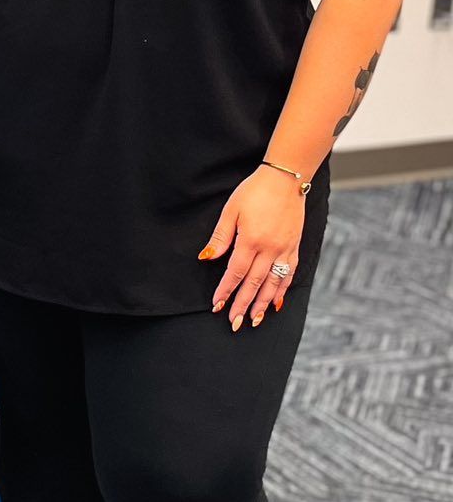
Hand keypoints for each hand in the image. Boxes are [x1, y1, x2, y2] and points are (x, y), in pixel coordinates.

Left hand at [201, 168, 302, 329]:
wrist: (287, 178)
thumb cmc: (255, 191)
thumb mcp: (232, 210)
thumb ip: (221, 237)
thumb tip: (207, 258)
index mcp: (251, 240)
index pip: (236, 273)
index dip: (226, 290)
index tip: (217, 305)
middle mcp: (270, 249)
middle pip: (254, 283)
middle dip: (243, 304)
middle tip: (234, 322)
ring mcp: (285, 249)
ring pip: (273, 283)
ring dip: (262, 304)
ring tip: (254, 320)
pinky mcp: (294, 247)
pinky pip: (289, 274)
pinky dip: (282, 290)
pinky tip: (276, 302)